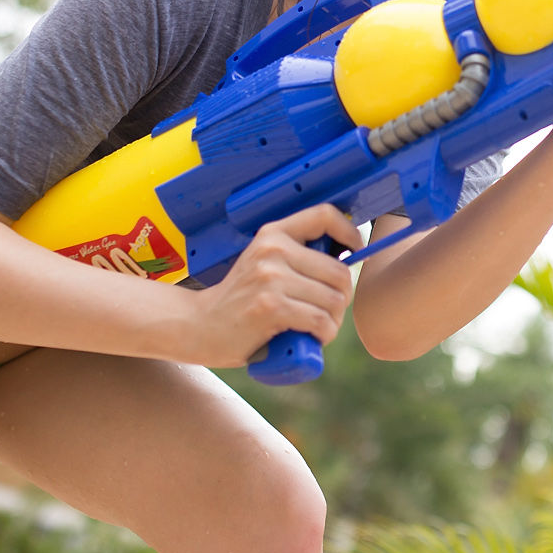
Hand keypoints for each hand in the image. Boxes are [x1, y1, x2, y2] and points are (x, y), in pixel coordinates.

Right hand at [164, 204, 361, 366]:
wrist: (199, 326)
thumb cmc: (241, 299)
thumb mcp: (264, 264)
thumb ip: (296, 255)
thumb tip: (347, 255)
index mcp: (273, 234)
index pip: (325, 215)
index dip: (350, 233)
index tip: (354, 253)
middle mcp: (273, 250)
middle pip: (340, 271)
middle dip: (342, 297)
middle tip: (328, 311)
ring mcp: (271, 278)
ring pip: (333, 300)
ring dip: (334, 320)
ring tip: (317, 327)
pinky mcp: (271, 307)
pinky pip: (321, 320)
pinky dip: (325, 333)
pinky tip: (313, 337)